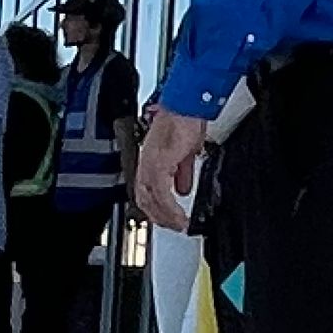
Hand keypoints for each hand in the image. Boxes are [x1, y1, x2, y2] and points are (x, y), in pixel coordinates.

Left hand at [134, 110, 208, 224]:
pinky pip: (161, 193)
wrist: (188, 106)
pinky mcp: (159, 163)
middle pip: (144, 199)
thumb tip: (183, 188)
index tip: (167, 219)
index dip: (154, 208)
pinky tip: (180, 215)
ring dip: (165, 216)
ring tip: (178, 224)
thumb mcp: (185, 153)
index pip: (145, 191)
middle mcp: (146, 163)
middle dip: (159, 217)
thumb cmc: (185, 121)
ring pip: (150, 199)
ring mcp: (150, 164)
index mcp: (150, 160)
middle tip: (173, 226)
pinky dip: (171, 208)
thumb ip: (181, 173)